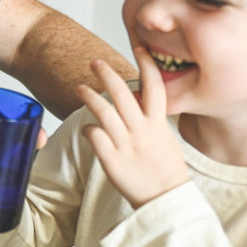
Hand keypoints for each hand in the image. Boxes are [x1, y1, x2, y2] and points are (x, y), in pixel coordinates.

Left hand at [76, 46, 188, 207]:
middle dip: (106, 74)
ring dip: (90, 97)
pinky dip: (89, 130)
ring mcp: (127, 145)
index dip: (147, 63)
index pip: (155, 86)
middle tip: (93, 63)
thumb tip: (142, 102)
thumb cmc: (166, 170)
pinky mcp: (113, 161)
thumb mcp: (166, 139)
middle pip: (122, 94)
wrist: (166, 200)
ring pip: (104, 112)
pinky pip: (95, 137)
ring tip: (79, 88)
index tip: (140, 46)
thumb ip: (153, 119)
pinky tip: (87, 129)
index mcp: (158, 124)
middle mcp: (142, 131)